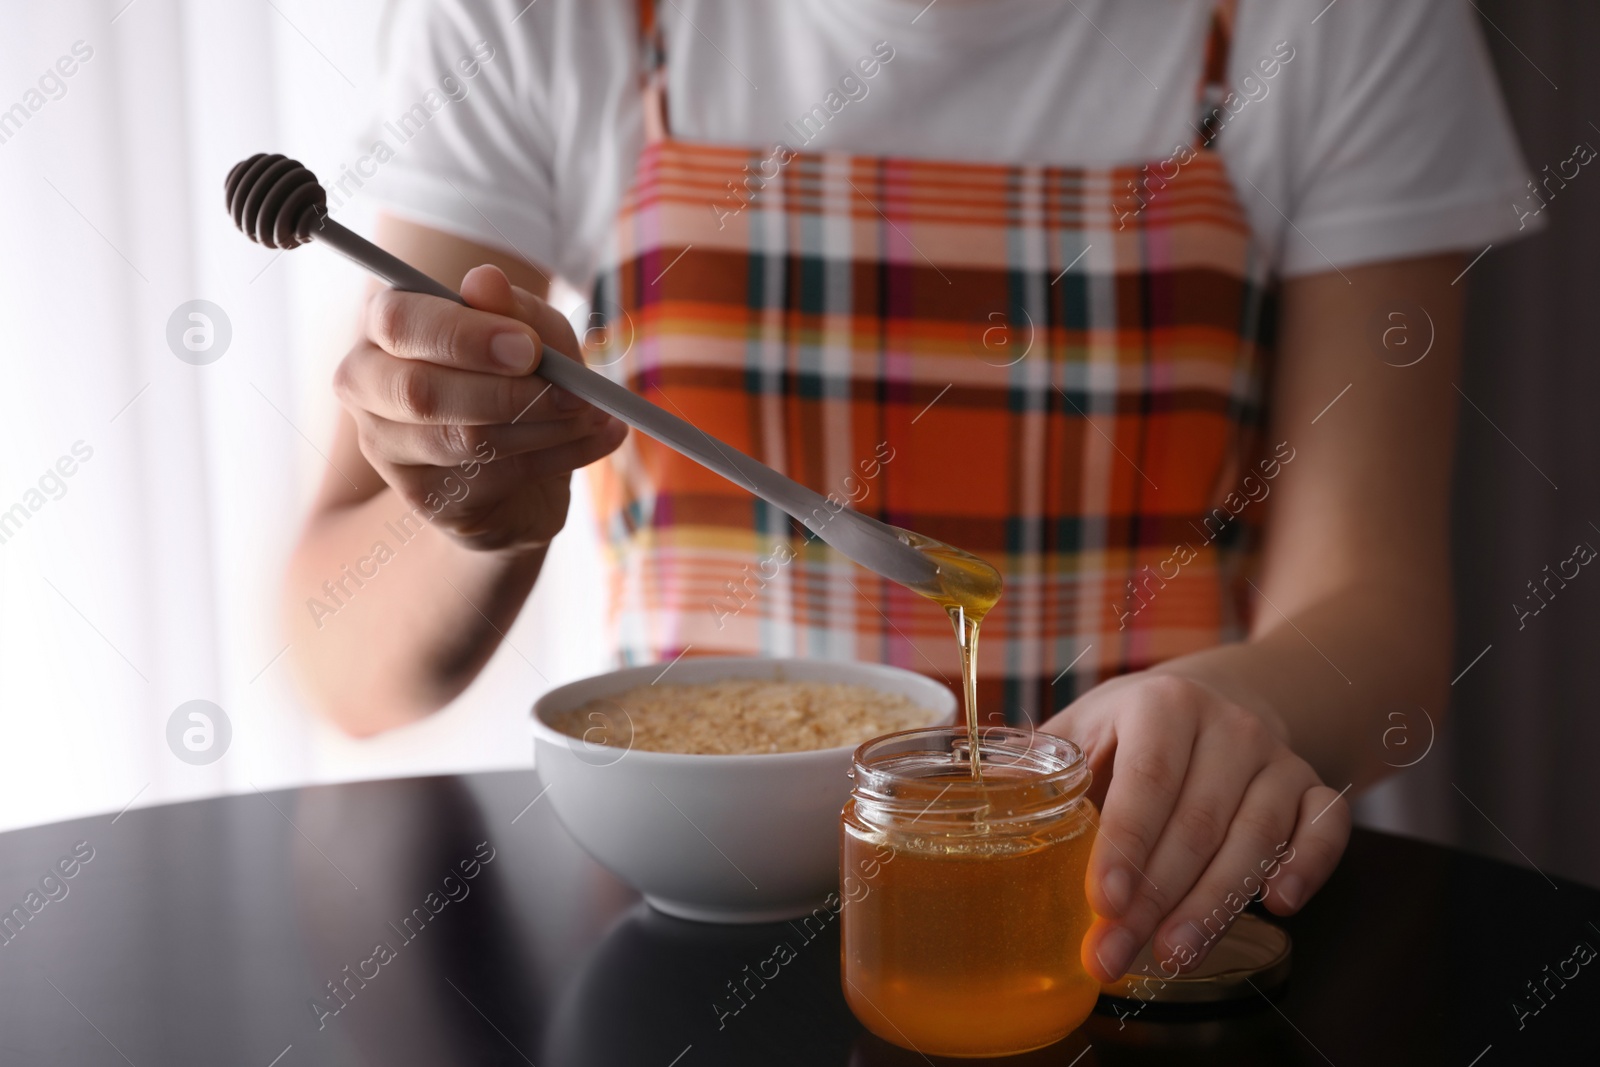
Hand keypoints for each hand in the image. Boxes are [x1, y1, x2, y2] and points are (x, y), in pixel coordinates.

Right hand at [334, 264, 627, 551]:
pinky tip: (597, 438)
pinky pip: (493, 477)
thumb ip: (513, 310)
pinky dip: (559, 455)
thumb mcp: (534, 336)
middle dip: (509, 392)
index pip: (400, 322)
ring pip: (464, 439)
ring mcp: (385, 446)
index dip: (466, 336)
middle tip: (573, 393)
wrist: (519, 470)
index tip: (530, 348)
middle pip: (421, 390)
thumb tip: (484, 279)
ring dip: (545, 426)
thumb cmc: (519, 381)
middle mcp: (368, 384)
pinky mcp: (421, 494)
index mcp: (385, 327)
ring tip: (593, 413)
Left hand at [1040, 672, 1350, 981]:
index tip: (1100, 902)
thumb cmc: (1134, 729)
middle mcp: (1228, 726)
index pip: (1148, 778)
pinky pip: (1327, 828)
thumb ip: (1043, 768)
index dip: (1125, 844)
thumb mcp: (1084, 728)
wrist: (1222, 698)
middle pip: (1196, 823)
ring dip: (1215, 903)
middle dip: (1155, 899)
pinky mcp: (1314, 786)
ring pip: (1256, 836)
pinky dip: (1309, 865)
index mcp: (1161, 706)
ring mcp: (1277, 758)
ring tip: (1173, 956)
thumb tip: (981, 809)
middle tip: (1115, 955)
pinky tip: (1278, 905)